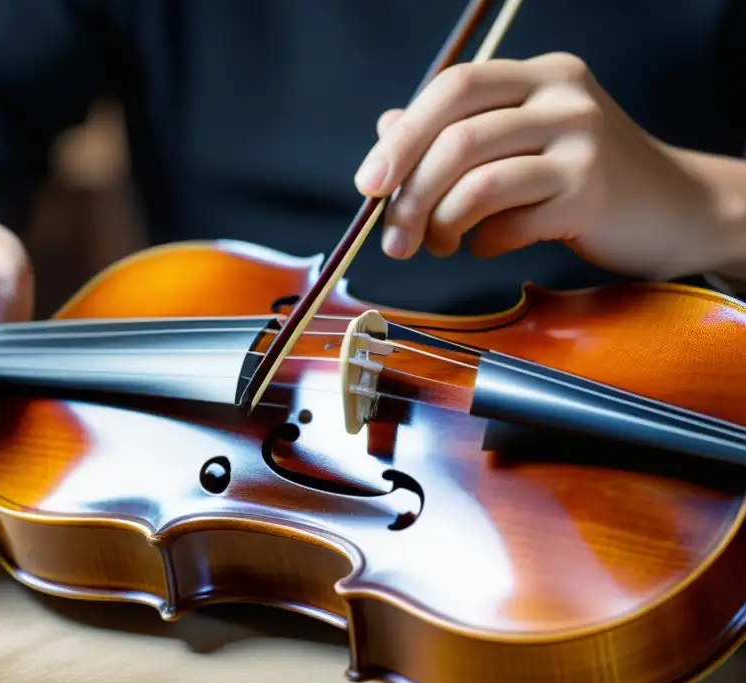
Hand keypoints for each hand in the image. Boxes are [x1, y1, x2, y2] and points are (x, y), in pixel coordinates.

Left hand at [355, 53, 717, 279]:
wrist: (676, 209)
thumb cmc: (586, 178)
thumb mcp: (523, 141)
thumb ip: (458, 131)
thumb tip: (387, 131)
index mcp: (539, 75)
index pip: (454, 88)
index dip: (402, 137)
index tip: (369, 184)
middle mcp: (563, 98)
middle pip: (457, 138)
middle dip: (409, 194)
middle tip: (393, 238)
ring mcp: (581, 143)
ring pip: (477, 183)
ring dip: (441, 225)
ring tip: (439, 244)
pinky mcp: (591, 194)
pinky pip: (508, 224)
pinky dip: (485, 244)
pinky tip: (490, 245)